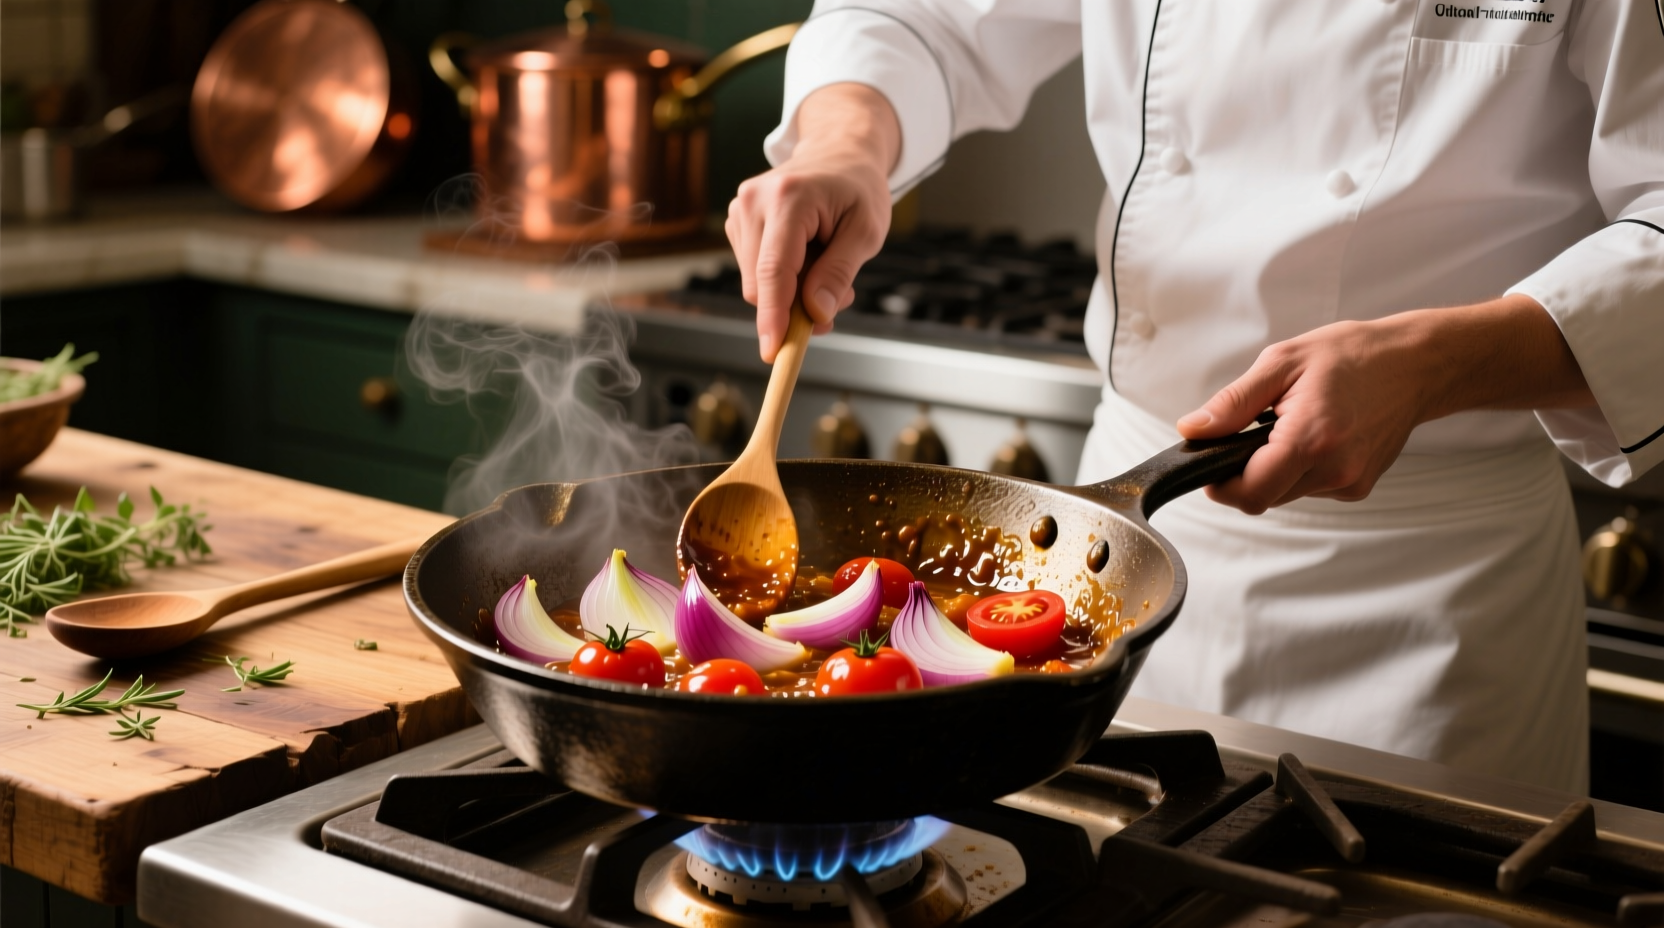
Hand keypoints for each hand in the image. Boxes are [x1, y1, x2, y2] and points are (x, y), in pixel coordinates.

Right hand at [726, 83, 899, 361]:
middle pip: (762, 285)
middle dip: (796, 306)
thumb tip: (816, 314)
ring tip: (824, 261)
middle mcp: (754, 201)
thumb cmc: (858, 190)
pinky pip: (756, 272)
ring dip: (792, 291)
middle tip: (838, 298)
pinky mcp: (736, 221)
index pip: (774, 269)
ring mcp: (740, 210)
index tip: (773, 351)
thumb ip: (840, 273)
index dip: (773, 316)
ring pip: (757, 284)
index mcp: (789, 198)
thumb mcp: (867, 231)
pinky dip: (782, 277)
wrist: (838, 153)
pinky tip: (805, 254)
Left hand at [1176, 295, 1594, 513]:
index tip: (1213, 464)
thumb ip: (1232, 403)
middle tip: (1256, 430)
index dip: (1221, 484)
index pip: (1250, 493)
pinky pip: (1311, 488)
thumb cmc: (1351, 356)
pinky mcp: (1359, 486)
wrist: (1415, 363)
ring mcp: (1350, 482)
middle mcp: (1335, 469)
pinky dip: (1302, 468)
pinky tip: (1317, 435)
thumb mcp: (1281, 363)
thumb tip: (1193, 430)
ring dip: (1276, 468)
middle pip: (1264, 497)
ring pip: (1286, 494)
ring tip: (1293, 424)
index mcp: (1310, 439)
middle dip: (1247, 472)